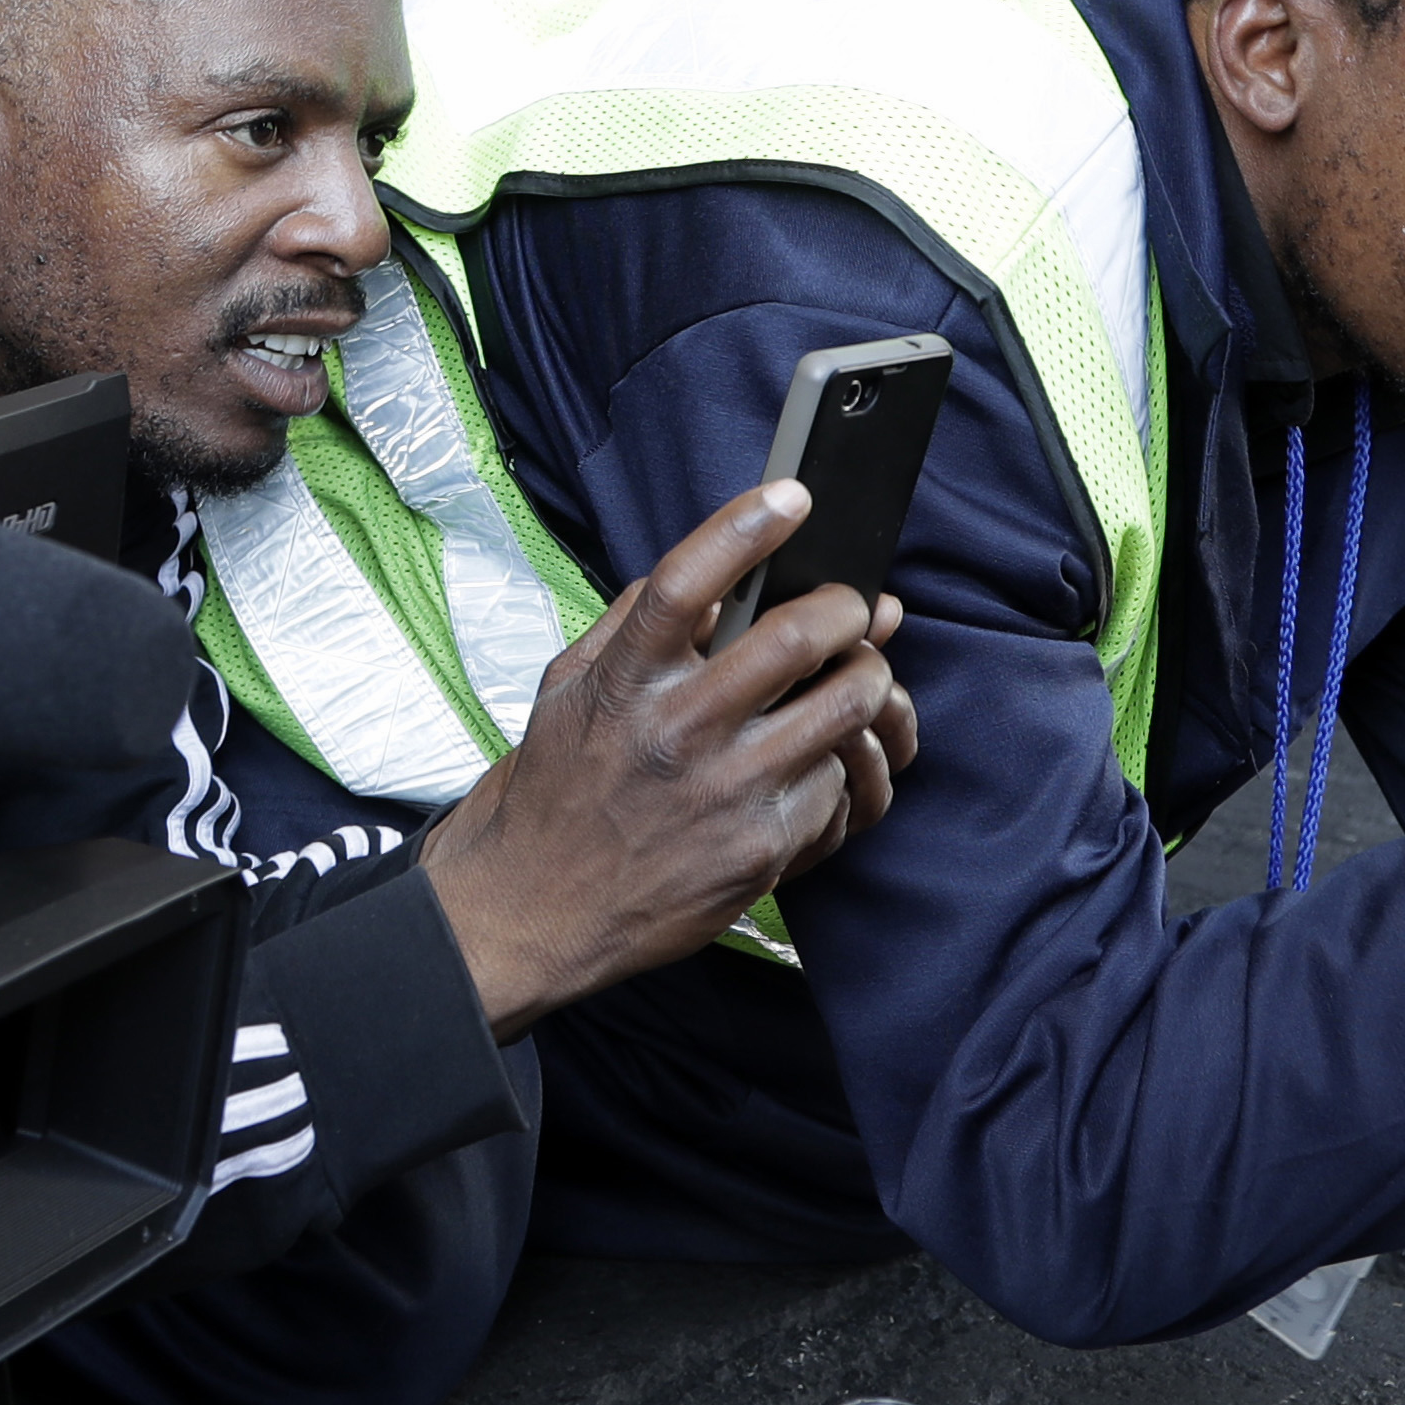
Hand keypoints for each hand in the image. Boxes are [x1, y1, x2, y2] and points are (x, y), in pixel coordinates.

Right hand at [417, 478, 916, 1037]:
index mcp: (622, 681)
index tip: (792, 495)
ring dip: (869, 676)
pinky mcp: (762, 848)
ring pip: (843, 707)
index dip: (744, 527)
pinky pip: (837, 781)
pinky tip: (823, 757)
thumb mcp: (569, 688)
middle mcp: (674, 731)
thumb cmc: (558, 790)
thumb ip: (631, 625)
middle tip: (852, 604)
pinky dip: (840, 761)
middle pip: (794, 637)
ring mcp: (725, 792)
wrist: (536, 908)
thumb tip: (711, 578)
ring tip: (862, 671)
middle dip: (845, 607)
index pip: (686, 582)